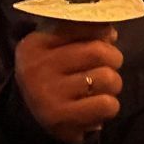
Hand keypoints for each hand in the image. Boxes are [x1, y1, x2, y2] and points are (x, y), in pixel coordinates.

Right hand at [15, 24, 123, 143]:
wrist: (30, 117)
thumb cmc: (56, 75)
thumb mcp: (60, 47)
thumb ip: (85, 33)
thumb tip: (109, 32)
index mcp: (36, 43)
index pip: (83, 25)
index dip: (102, 34)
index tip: (103, 42)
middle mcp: (38, 67)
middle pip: (99, 52)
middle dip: (113, 60)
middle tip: (105, 68)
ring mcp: (47, 94)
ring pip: (108, 79)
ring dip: (113, 85)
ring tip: (98, 90)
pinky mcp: (60, 118)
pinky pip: (107, 104)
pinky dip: (109, 106)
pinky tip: (94, 107)